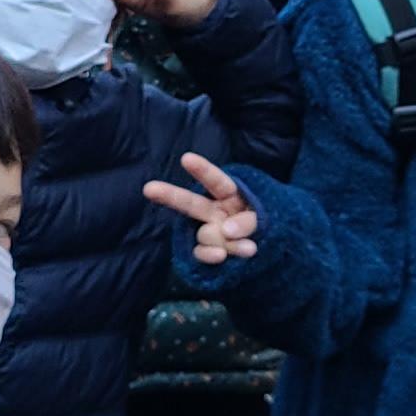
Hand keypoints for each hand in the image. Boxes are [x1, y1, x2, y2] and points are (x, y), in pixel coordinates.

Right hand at [143, 149, 256, 264]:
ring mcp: (209, 230)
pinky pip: (202, 252)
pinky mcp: (205, 250)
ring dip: (228, 242)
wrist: (266, 249)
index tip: (186, 159)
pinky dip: (211, 255)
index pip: (217, 181)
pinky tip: (220, 257)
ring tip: (250, 247)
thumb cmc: (266, 224)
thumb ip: (248, 221)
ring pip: (208, 234)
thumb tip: (226, 230)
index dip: (202, 170)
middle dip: (169, 194)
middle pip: (190, 202)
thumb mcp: (265, 217)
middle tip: (148, 189)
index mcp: (229, 194)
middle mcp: (214, 210)